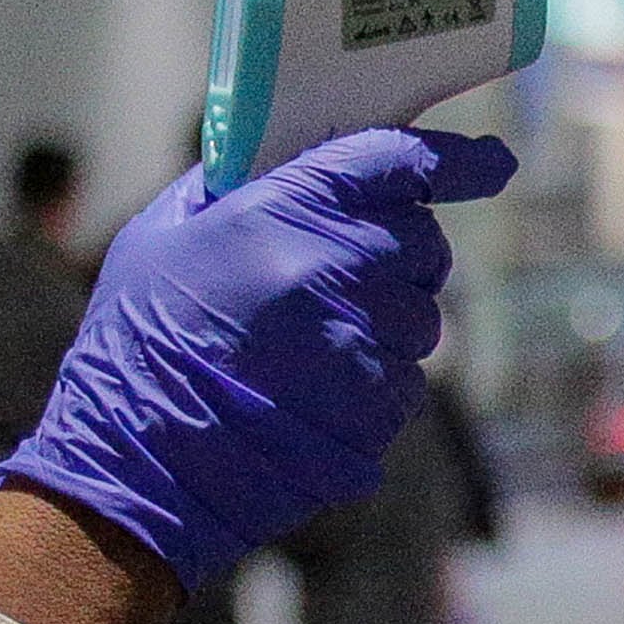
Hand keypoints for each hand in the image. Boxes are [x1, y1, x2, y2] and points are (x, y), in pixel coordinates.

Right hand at [0, 127, 517, 590]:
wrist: (133, 467)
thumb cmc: (137, 346)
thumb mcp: (164, 236)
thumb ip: (233, 187)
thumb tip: (288, 157)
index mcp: (284, 211)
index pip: (398, 163)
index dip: (455, 161)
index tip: (491, 164)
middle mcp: (335, 271)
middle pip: (422, 244)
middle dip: (400, 255)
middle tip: (347, 277)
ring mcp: (360, 347)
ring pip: (421, 321)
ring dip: (385, 327)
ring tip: (311, 351)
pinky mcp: (374, 414)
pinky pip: (406, 384)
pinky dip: (374, 387)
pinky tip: (313, 399)